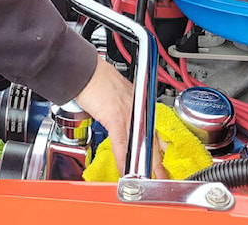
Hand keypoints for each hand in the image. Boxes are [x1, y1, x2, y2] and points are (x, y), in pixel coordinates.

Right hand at [75, 54, 166, 177]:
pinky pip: (121, 143)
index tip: (161, 161)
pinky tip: (123, 169)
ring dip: (142, 165)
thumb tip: (118, 120)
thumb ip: (122, 107)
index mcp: (139, 102)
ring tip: (147, 178)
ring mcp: (128, 113)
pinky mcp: (115, 117)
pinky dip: (122, 159)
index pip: (153, 130)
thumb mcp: (117, 93)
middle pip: (152, 140)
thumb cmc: (96, 78)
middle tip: (161, 176)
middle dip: (157, 162)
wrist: (86, 70)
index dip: (159, 148)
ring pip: (139, 145)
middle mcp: (137, 107)